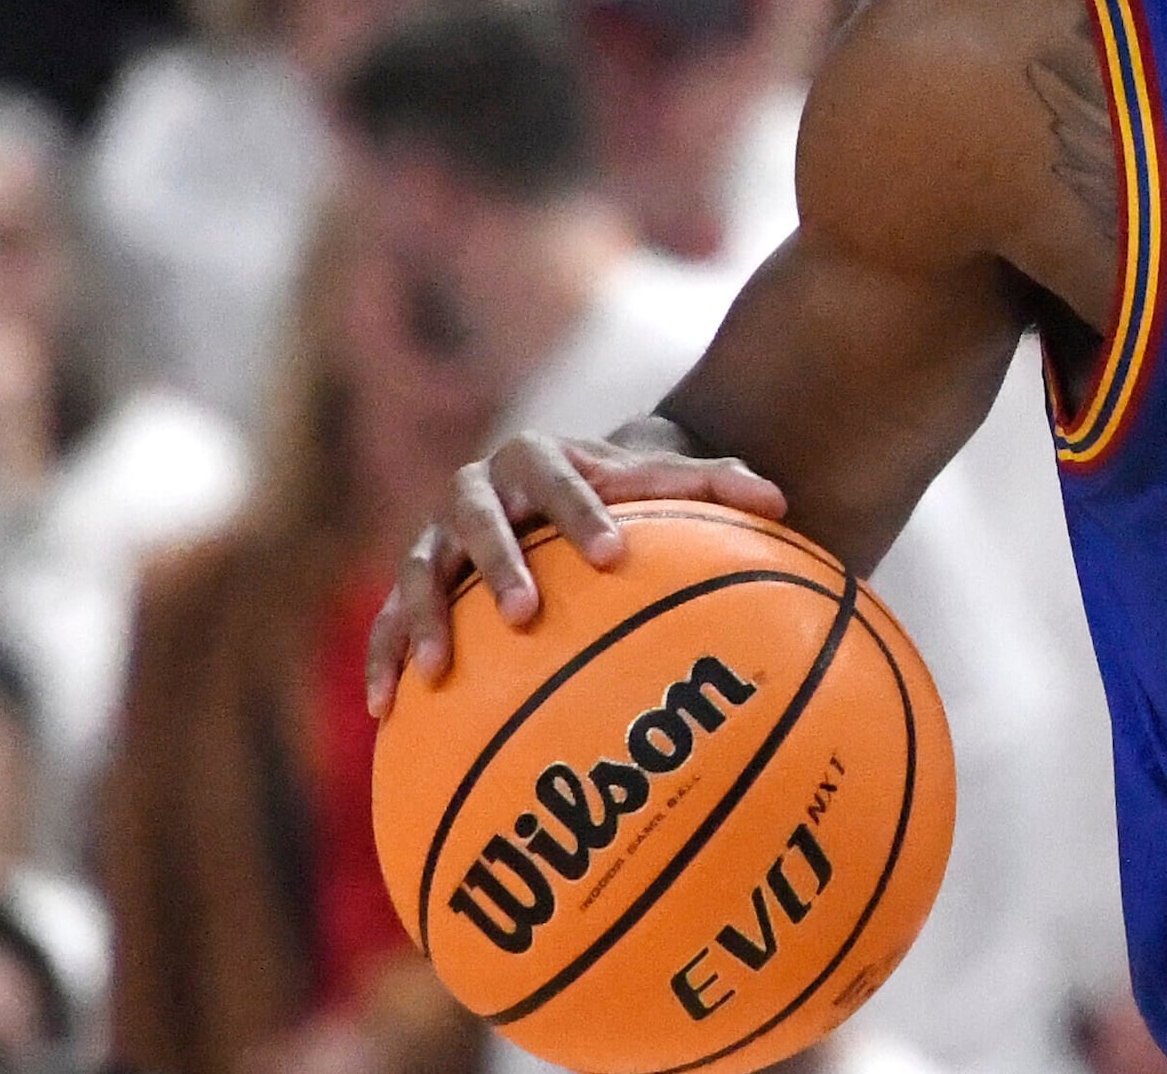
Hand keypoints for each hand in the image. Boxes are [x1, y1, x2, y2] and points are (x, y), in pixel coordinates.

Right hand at [364, 418, 789, 716]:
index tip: (613, 553)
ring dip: (425, 616)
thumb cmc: (618, 497)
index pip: (560, 475)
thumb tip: (783, 502)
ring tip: (440, 670)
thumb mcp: (662, 483)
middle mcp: (478, 490)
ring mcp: (437, 538)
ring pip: (421, 570)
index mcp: (540, 458)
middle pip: (477, 517)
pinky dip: (383, 658)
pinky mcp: (415, 584)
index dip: (581, 509)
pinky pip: (385, 621)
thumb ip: (717, 484)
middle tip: (527, 613)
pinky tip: (385, 709)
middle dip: (500, 562)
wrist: (549, 493)